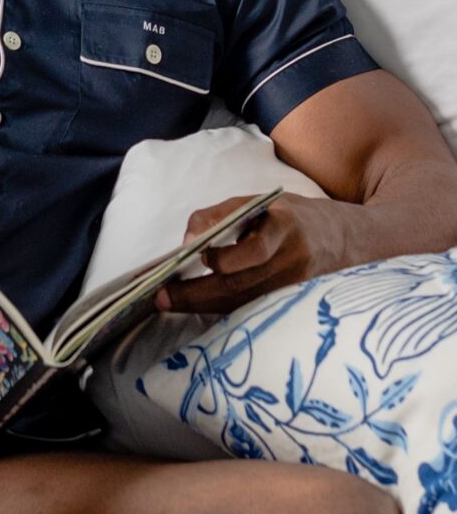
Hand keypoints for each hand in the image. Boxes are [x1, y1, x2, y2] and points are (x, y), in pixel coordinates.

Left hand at [155, 192, 350, 315]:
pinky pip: (252, 310)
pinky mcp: (294, 306)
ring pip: (243, 304)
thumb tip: (187, 238)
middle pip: (240, 285)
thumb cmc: (293, 218)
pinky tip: (200, 306)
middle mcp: (295, 262)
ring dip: (203, 305)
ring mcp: (297, 289)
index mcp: (287, 228)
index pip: (253, 250)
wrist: (349, 240)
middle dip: (196, 293)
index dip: (220, 258)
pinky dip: (223, 309)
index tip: (189, 257)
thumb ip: (221, 214)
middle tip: (162, 297)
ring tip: (171, 302)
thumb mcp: (261, 203)